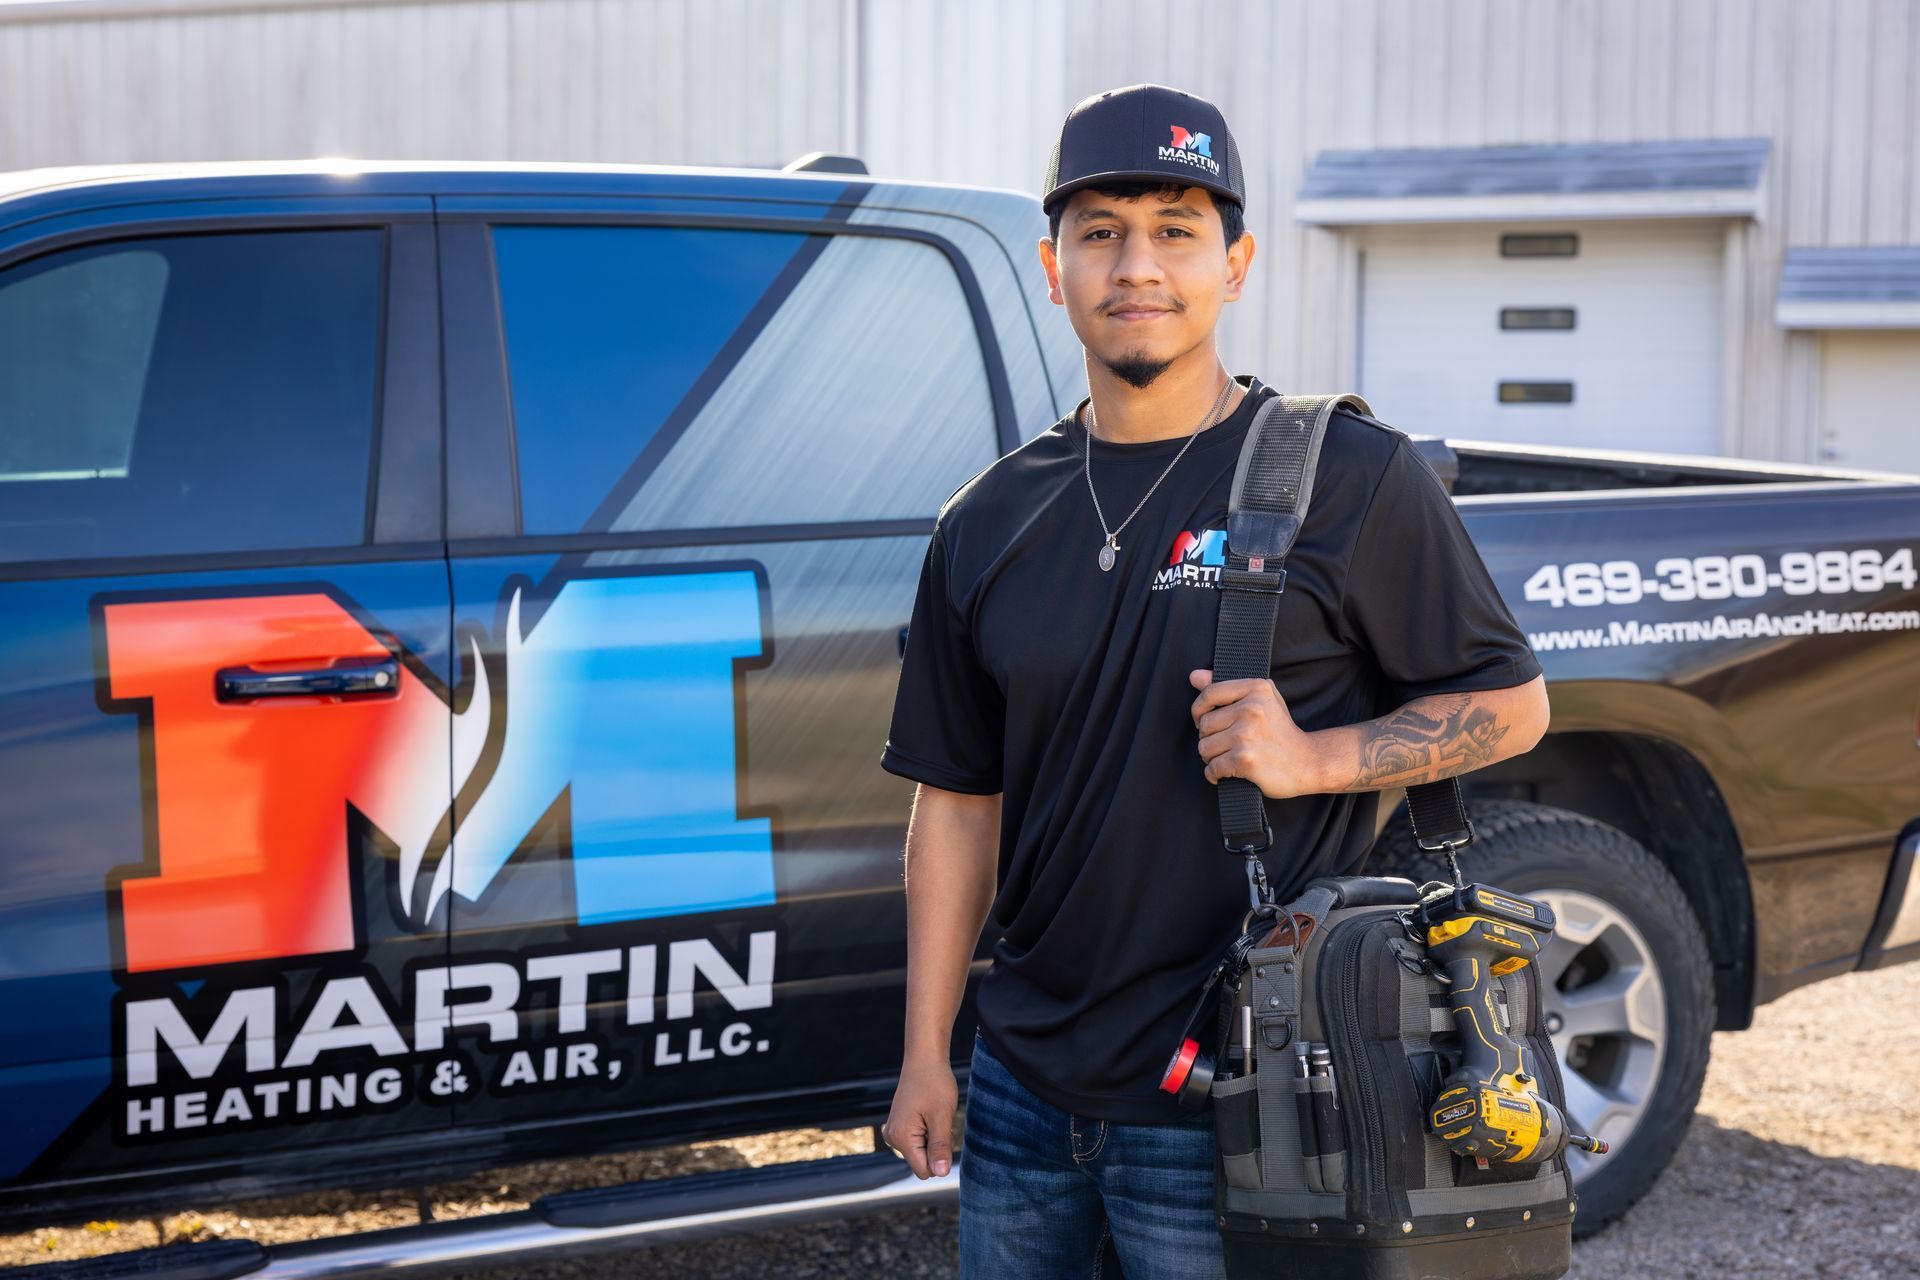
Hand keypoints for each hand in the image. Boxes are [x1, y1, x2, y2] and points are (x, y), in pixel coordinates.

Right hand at [882, 1057, 957, 1178]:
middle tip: (940, 1122)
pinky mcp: (899, 1127)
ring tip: (934, 1116)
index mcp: (901, 1138)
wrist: (924, 1060)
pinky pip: (918, 1142)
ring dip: (933, 1139)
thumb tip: (942, 1174)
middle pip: (923, 1163)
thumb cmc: (934, 1084)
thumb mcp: (941, 1117)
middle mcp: (893, 1138)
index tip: (944, 1133)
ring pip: (922, 1152)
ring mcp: (894, 1132)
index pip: (924, 1171)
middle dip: (937, 1148)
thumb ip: (940, 1147)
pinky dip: (928, 1133)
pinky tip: (928, 1115)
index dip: (940, 1158)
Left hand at [1188, 668, 1326, 799]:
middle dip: (1209, 738)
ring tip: (1228, 758)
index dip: (1199, 709)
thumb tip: (1194, 676)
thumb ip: (1228, 687)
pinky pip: (1212, 768)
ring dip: (1212, 758)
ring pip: (1205, 748)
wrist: (1307, 762)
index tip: (1201, 720)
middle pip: (1204, 725)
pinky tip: (1228, 773)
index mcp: (1256, 689)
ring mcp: (1247, 734)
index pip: (1210, 694)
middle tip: (1225, 745)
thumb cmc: (1280, 731)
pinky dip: (1215, 774)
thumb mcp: (1263, 699)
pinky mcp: (1245, 759)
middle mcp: (1251, 709)